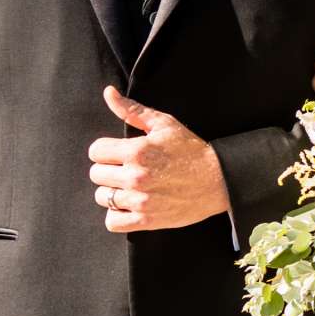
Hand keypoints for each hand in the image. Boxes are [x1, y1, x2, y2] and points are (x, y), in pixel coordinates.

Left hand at [88, 86, 228, 232]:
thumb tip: (108, 93)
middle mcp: (135, 176)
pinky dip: (116, 214)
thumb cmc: (190, 149)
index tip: (118, 153)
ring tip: (129, 187)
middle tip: (125, 169)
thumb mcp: (164, 124)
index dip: (105, 150)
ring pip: (102, 197)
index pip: (95, 151)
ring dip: (112, 191)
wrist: (218, 179)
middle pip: (96, 174)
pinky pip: (112, 222)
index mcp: (136, 151)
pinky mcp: (147, 220)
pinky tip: (129, 205)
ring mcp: (140, 200)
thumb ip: (132, 110)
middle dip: (108, 169)